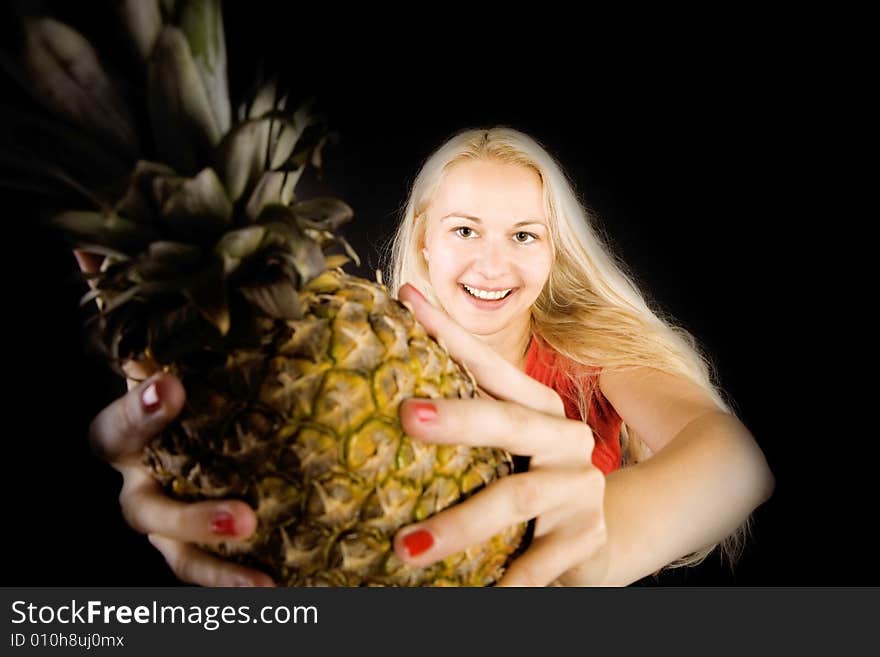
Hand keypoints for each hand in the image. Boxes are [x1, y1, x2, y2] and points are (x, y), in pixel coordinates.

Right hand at [75, 250, 273, 586]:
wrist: (190, 441)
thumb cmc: (189, 390)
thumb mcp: (175, 350)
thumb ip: (146, 309)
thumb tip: (89, 244)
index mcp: (134, 428)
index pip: (119, 421)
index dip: (138, 407)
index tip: (172, 388)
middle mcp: (138, 478)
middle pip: (143, 506)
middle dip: (186, 513)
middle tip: (241, 513)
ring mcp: (159, 519)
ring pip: (170, 547)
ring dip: (211, 553)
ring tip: (262, 553)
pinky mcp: (187, 552)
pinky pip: (205, 575)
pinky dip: (237, 584)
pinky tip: (283, 589)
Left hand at [393, 284, 608, 586]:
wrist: (588, 543)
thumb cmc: (525, 484)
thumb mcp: (499, 453)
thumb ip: (462, 426)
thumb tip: (384, 395)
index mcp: (539, 409)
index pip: (491, 366)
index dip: (451, 333)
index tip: (405, 301)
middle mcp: (565, 439)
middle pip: (510, 422)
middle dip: (459, 417)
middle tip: (407, 415)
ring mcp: (580, 488)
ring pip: (517, 496)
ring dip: (461, 523)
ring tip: (407, 547)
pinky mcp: (585, 538)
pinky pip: (539, 563)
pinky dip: (504, 579)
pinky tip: (473, 592)